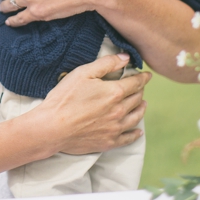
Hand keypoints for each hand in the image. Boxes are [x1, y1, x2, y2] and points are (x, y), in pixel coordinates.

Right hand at [34, 53, 150, 154]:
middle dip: (140, 91)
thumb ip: (107, 63)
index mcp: (115, 92)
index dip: (143, 78)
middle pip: (137, 99)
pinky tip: (138, 131)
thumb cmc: (65, 98)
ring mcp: (115, 128)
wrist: (52, 128)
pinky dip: (135, 133)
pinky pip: (128, 138)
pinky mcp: (109, 142)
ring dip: (141, 109)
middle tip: (140, 87)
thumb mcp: (83, 73)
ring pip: (136, 117)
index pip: (136, 83)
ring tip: (143, 104)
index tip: (147, 75)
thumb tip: (126, 58)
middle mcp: (119, 111)